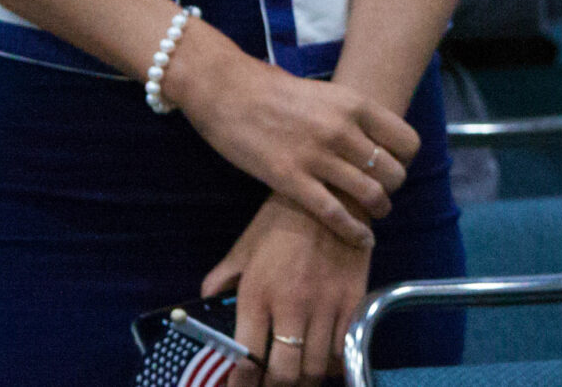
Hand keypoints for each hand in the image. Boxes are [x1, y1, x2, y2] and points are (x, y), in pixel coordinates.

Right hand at [171, 29, 418, 247]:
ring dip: (378, 210)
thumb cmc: (274, 91)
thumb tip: (373, 140)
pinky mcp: (290, 179)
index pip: (407, 141)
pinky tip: (362, 240)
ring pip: (370, 194)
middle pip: (393, 172)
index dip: (406, 160)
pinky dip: (353, 231)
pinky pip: (333, 213)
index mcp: (356, 104)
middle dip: (392, 188)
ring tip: (374, 214)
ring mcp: (318, 156)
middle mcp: (343, 130)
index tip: (395, 167)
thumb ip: (351, 116)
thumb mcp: (326, 94)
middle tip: (382, 194)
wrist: (228, 90)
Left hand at [206, 194, 372, 385]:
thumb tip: (207, 296)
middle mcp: (290, 306)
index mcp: (257, 295)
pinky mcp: (354, 299)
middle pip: (284, 372)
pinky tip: (324, 361)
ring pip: (315, 367)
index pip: (247, 359)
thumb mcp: (245, 246)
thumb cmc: (282, 220)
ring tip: (297, 378)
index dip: (242, 385)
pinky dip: (333, 364)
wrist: (334, 193)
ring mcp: (326, 304)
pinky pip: (344, 348)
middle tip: (271, 386)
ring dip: (304, 380)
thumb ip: (224, 276)